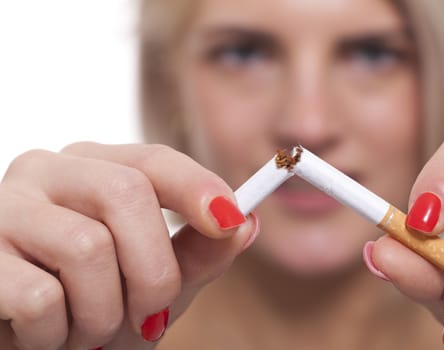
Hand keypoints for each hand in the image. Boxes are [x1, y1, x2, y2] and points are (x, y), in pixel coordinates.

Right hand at [0, 142, 257, 349]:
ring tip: (84, 330)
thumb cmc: (89, 310)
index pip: (152, 160)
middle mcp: (46, 173)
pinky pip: (41, 296)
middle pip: (126, 194)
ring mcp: (4, 207)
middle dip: (153, 271)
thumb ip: (198, 254)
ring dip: (102, 313)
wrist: (30, 348)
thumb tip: (247, 223)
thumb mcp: (153, 284)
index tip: (231, 219)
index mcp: (93, 170)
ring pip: (88, 247)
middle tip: (147, 318)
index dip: (196, 186)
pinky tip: (40, 336)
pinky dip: (55, 335)